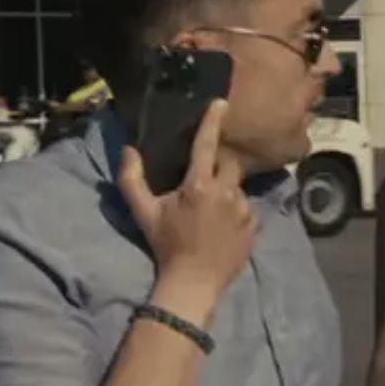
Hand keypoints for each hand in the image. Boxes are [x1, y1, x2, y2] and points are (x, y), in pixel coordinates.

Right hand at [118, 99, 256, 298]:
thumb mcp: (144, 213)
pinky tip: (222, 228)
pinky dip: (236, 213)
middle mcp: (226, 192)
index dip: (213, 121)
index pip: (207, 145)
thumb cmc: (166, 245)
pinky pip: (247, 209)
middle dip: (218, 168)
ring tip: (210, 216)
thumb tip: (128, 150)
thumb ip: (132, 179)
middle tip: (204, 184)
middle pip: (228, 165)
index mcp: (199, 185)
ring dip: (225, 195)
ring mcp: (244, 209)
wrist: (194, 282)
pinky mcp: (256, 225)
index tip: (221, 103)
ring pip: (237, 189)